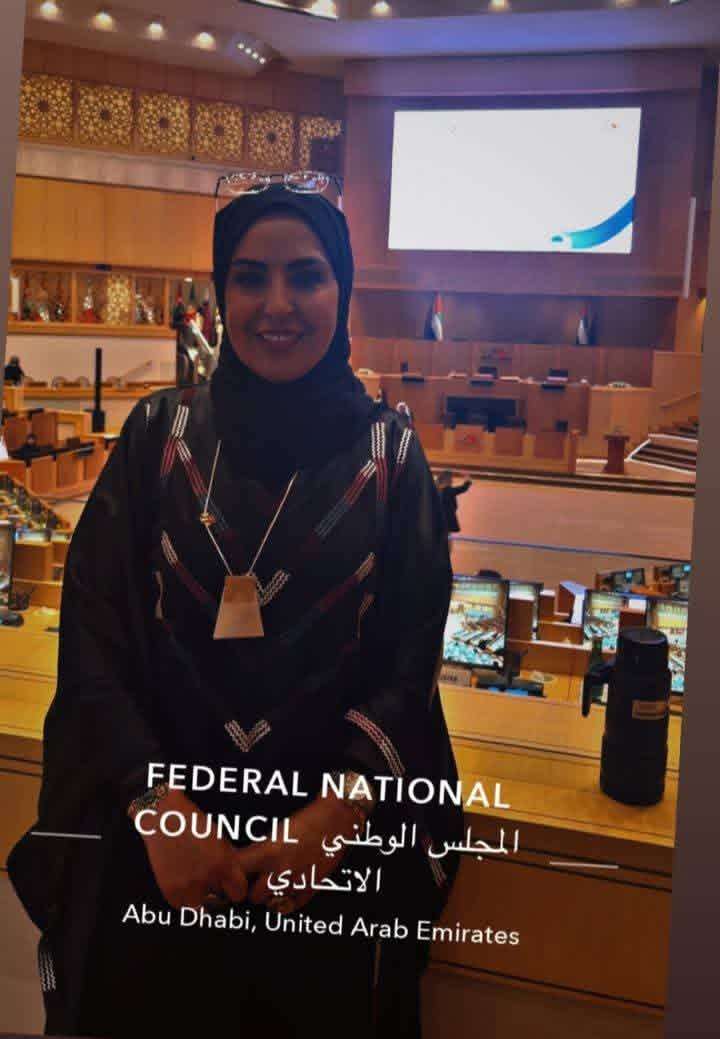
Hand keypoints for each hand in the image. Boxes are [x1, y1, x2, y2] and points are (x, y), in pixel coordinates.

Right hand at [138, 789, 247, 908]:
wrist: (163, 818)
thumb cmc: (194, 824)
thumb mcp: (220, 840)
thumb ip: (230, 862)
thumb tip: (236, 881)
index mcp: (224, 864)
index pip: (239, 893)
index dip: (237, 889)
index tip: (234, 885)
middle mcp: (207, 878)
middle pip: (221, 901)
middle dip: (220, 892)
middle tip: (215, 883)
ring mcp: (187, 886)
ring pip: (202, 906)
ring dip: (203, 898)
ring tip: (199, 883)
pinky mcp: (170, 891)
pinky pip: (183, 906)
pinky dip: (185, 898)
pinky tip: (185, 883)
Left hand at [232, 794, 361, 912]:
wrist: (338, 818)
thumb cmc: (309, 818)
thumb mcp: (277, 831)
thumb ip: (260, 850)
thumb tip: (244, 863)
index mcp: (268, 852)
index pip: (237, 871)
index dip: (233, 872)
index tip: (233, 871)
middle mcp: (280, 871)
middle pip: (253, 896)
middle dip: (252, 888)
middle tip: (255, 878)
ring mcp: (296, 883)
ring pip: (271, 903)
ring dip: (269, 895)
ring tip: (272, 882)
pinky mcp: (311, 889)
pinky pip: (291, 906)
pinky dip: (287, 900)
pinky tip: (288, 886)